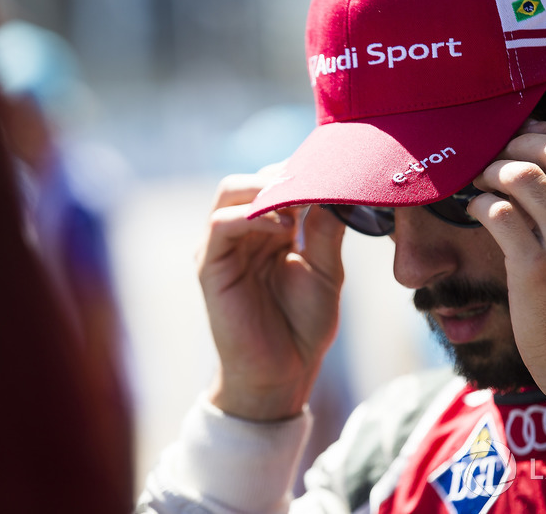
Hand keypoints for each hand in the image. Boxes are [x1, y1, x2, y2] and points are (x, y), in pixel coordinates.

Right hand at [196, 164, 345, 419]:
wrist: (283, 372)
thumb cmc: (303, 325)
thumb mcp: (324, 269)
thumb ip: (324, 230)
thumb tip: (336, 189)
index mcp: (267, 229)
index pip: (275, 182)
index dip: (301, 173)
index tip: (333, 172)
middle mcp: (241, 232)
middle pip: (250, 179)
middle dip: (283, 175)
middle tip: (316, 182)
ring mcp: (222, 246)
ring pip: (231, 191)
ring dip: (266, 189)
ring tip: (299, 201)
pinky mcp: (209, 265)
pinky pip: (221, 224)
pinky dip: (252, 215)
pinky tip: (282, 227)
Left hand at [469, 120, 545, 406]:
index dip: (544, 134)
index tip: (519, 138)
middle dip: (514, 144)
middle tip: (492, 153)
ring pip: (522, 176)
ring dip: (491, 170)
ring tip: (479, 179)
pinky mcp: (535, 269)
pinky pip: (498, 212)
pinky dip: (479, 202)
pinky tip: (474, 207)